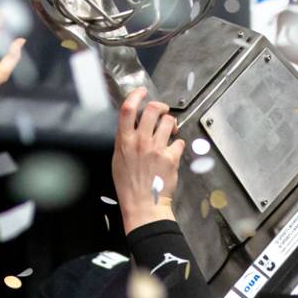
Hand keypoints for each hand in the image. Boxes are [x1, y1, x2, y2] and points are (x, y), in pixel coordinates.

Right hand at [111, 93, 184, 228]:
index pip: (127, 109)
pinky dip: (178, 144)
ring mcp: (156, 149)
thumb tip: (131, 127)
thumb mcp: (117, 160)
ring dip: (172, 124)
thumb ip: (124, 140)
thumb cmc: (128, 186)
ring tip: (171, 131)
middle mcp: (140, 141)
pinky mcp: (170, 157)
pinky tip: (173, 151)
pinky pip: (179, 141)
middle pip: (152, 109)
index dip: (136, 95)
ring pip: (169, 122)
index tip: (142, 92)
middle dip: (160, 106)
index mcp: (124, 141)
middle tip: (162, 111)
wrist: (143, 205)